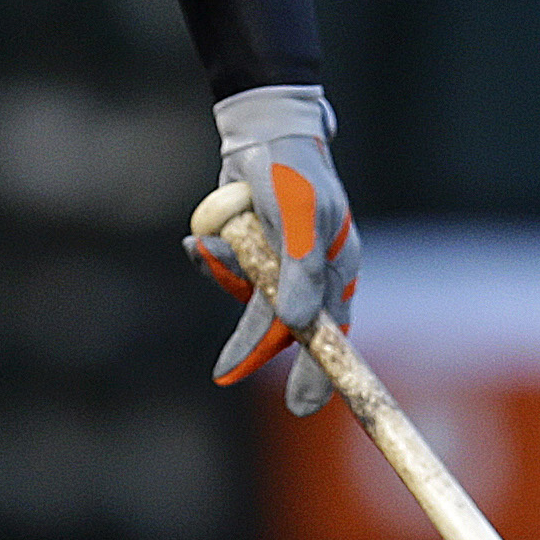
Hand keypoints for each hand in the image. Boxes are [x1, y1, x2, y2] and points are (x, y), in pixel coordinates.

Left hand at [184, 84, 357, 418]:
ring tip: (209, 244)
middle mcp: (312, 273)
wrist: (262, 131)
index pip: (333, 333)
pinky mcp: (251, 252)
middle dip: (252, 345)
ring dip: (224, 277)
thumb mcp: (298, 214)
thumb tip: (297, 324)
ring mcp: (281, 264)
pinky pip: (228, 273)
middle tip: (225, 371)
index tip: (302, 407)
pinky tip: (202, 241)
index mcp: (337, 268)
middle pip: (284, 327)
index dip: (319, 372)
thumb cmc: (290, 170)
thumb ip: (299, 269)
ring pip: (248, 298)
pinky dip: (212, 260)